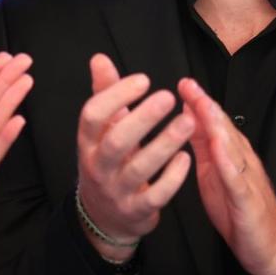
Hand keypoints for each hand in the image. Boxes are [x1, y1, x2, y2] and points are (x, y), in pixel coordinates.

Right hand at [76, 54, 194, 260]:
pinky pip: (156, 195)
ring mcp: (116, 191)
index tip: (143, 79)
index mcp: (87, 142)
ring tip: (188, 122)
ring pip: (139, 168)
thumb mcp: (101, 130)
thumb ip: (104, 93)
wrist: (105, 216)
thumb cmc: (107, 161)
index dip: (115, 96)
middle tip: (168, 96)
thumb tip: (99, 58)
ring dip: (165, 144)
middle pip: (116, 142)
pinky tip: (187, 157)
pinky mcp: (137, 210)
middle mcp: (98, 166)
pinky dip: (172, 177)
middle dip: (143, 118)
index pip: (92, 115)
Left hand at [178, 78, 275, 274]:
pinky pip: (237, 179)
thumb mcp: (212, 172)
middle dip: (205, 105)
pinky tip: (218, 148)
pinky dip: (228, 162)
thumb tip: (187, 117)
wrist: (270, 248)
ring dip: (216, 125)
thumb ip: (203, 146)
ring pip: (232, 147)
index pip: (214, 123)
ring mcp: (246, 178)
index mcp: (230, 154)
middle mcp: (241, 161)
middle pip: (223, 128)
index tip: (183, 83)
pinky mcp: (248, 200)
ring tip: (202, 105)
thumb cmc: (238, 210)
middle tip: (189, 85)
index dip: (200, 102)